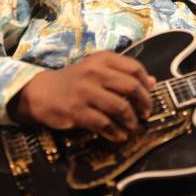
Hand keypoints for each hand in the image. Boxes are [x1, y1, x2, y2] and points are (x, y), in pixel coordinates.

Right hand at [8, 51, 155, 142]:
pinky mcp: (76, 111)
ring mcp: (85, 92)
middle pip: (131, 87)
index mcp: (102, 59)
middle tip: (146, 113)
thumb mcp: (99, 70)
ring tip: (133, 126)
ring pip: (119, 107)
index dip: (146, 83)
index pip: (134, 68)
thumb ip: (124, 74)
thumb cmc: (76, 80)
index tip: (149, 95)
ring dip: (131, 120)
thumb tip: (153, 82)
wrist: (42, 92)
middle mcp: (95, 72)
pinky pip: (104, 124)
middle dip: (144, 103)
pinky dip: (116, 132)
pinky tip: (119, 136)